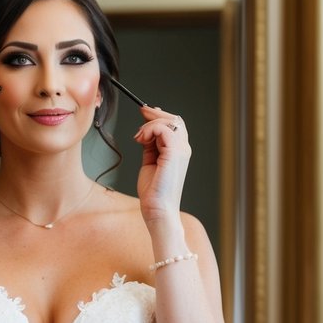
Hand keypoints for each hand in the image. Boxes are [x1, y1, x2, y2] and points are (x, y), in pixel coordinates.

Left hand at [134, 105, 191, 227]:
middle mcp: (183, 148)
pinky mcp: (174, 153)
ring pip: (169, 121)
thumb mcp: (150, 162)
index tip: (143, 113)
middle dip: (155, 114)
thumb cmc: (153, 191)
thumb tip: (144, 132)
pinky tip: (141, 139)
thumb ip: (150, 146)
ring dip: (150, 124)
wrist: (157, 209)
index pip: (174, 125)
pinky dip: (149, 130)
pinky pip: (163, 129)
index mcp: (179, 151)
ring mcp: (181, 150)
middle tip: (140, 113)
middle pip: (174, 119)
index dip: (159, 116)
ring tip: (139, 136)